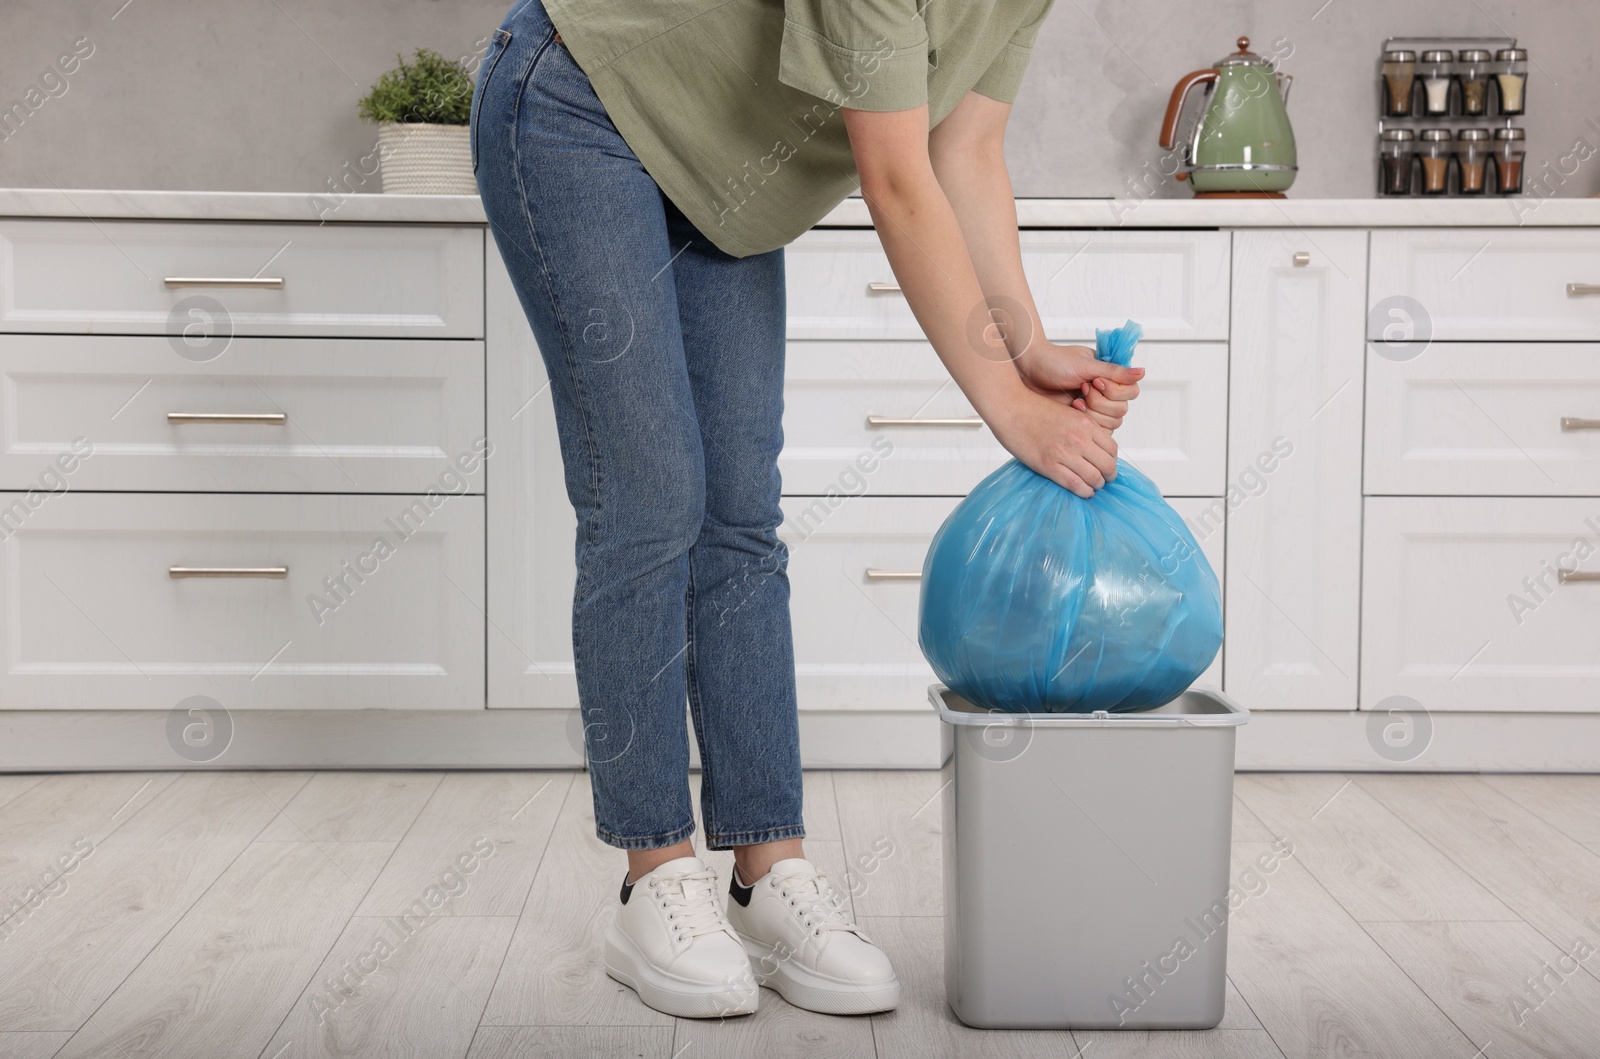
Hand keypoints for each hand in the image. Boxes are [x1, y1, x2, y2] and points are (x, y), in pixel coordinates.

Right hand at [989, 386, 1118, 498]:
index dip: (1112, 460)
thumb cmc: (1034, 410)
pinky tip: (1084, 491)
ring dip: (1096, 485)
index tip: (1106, 465)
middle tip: (1104, 479)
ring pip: (1094, 478)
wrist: (1009, 408)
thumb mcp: (1067, 413)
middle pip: (1107, 465)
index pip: (1112, 449)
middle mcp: (1079, 438)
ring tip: (1092, 486)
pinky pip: (1075, 485)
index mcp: (1085, 423)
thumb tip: (1094, 449)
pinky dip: (1084, 492)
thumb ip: (1083, 429)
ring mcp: (1064, 453)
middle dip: (1108, 476)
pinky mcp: (1049, 466)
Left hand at [1014, 342, 1142, 430]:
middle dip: (1101, 402)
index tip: (1094, 382)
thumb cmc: (1054, 362)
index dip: (1114, 391)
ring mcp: (1094, 408)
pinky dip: (1085, 423)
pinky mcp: (1082, 421)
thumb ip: (1114, 372)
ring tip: (1076, 400)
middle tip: (1082, 389)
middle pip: (1121, 410)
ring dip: (1093, 413)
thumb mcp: (1085, 365)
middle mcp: (1106, 393)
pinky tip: (1071, 411)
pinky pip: (1096, 432)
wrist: (1028, 373)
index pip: (1131, 392)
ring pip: (1110, 423)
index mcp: (1110, 376)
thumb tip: (1143, 372)